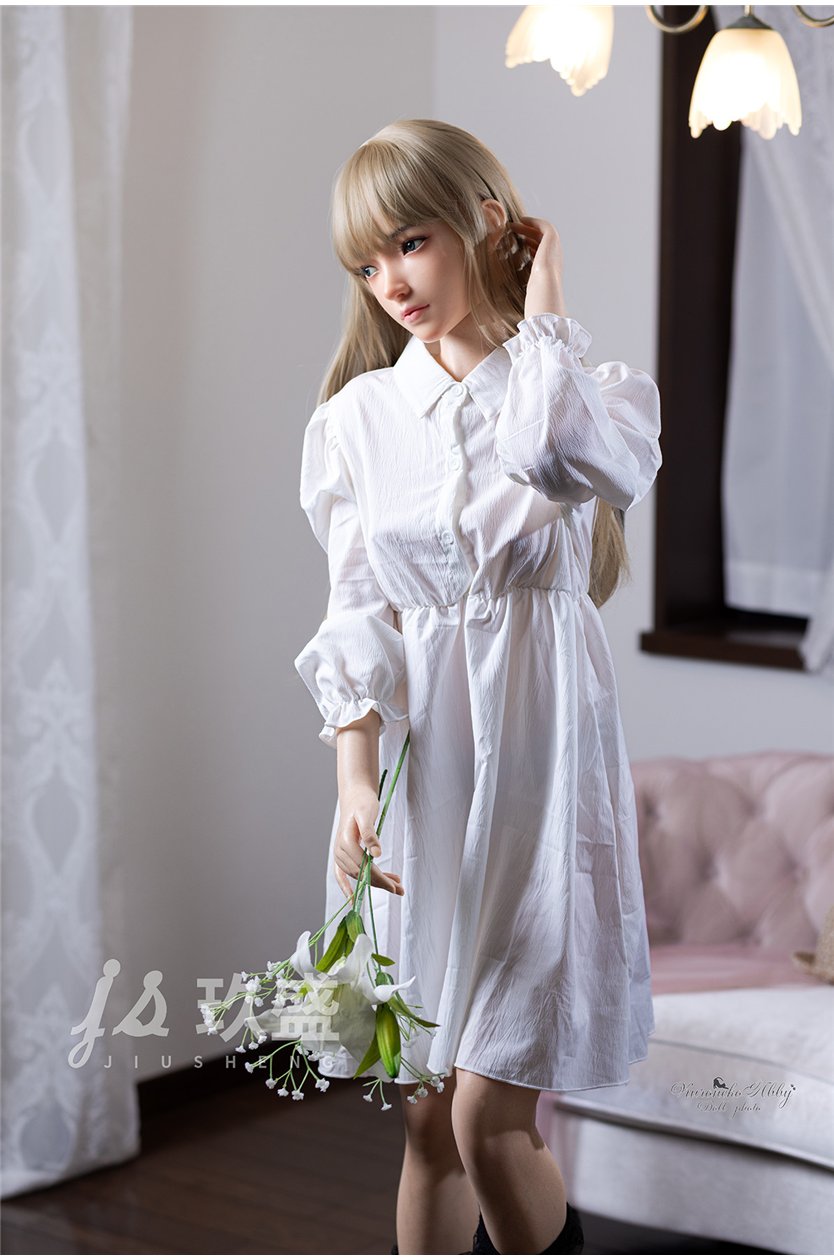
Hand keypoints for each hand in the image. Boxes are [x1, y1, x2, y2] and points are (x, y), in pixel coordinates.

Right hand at [335, 784, 404, 900]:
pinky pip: (341, 875)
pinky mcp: (342, 854)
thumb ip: (370, 834)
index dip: (379, 877)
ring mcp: (339, 853)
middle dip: (381, 883)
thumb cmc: (362, 802)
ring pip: (357, 874)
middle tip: (400, 890)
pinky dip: (347, 887)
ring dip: (375, 882)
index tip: (394, 886)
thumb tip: (376, 854)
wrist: (354, 795)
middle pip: (361, 873)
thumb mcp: (368, 813)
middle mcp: (339, 850)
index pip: (364, 866)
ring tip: (396, 884)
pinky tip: (354, 897)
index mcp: (346, 841)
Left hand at [507, 217, 567, 321]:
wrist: (544, 290)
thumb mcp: (525, 292)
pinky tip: (520, 221)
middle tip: (511, 230)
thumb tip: (504, 304)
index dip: (529, 246)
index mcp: (550, 269)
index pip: (540, 253)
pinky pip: (543, 225)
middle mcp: (554, 257)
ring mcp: (555, 248)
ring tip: (512, 225)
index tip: (516, 243)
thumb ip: (521, 290)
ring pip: (541, 232)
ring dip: (527, 227)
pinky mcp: (553, 239)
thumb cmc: (535, 296)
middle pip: (540, 241)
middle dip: (527, 234)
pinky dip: (533, 222)